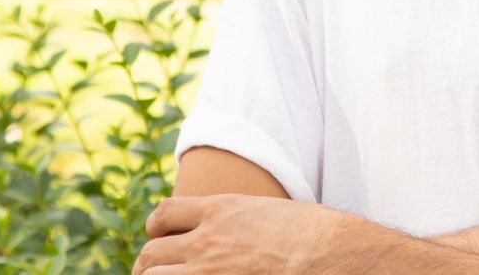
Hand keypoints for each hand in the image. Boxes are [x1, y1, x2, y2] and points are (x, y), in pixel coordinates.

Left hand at [133, 194, 361, 274]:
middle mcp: (206, 239)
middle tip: (157, 270)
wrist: (328, 251)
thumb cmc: (310, 232)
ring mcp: (209, 269)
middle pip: (150, 252)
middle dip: (150, 263)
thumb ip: (237, 220)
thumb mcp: (266, 211)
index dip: (157, 227)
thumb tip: (230, 231)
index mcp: (219, 209)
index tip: (163, 236)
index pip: (164, 213)